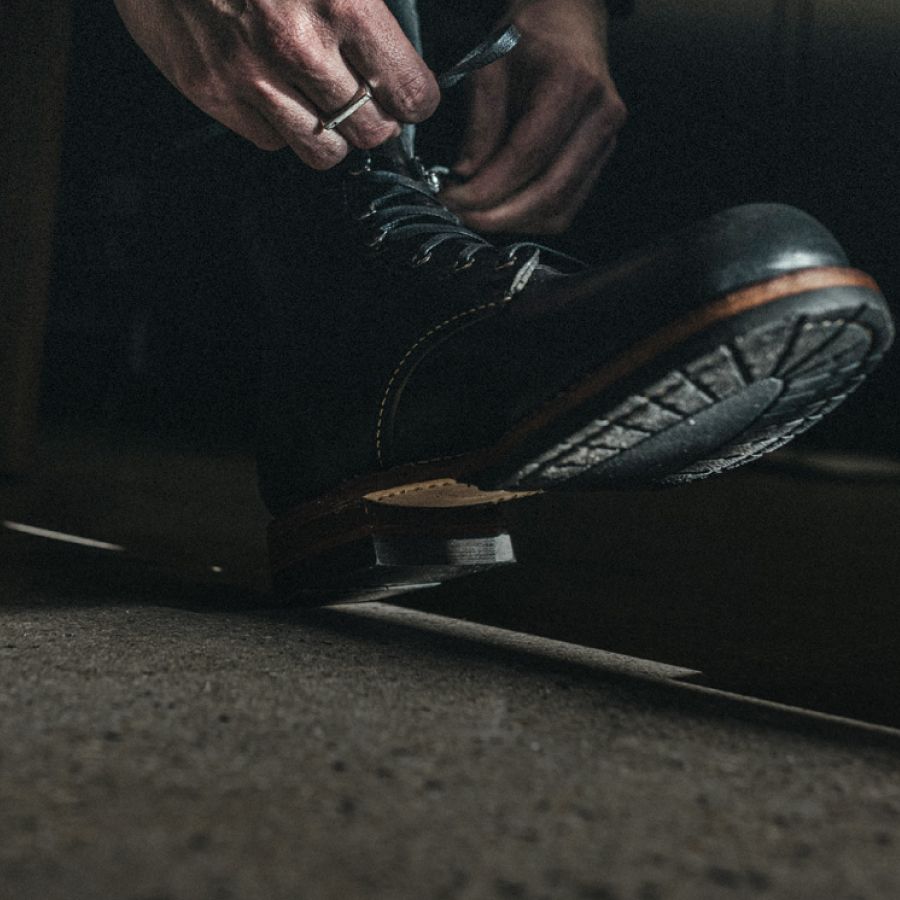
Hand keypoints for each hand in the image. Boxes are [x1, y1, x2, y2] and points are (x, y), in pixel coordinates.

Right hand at [113, 0, 440, 168]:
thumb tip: (395, 40)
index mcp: (342, 1)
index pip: (407, 90)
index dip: (416, 99)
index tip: (413, 96)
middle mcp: (298, 46)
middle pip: (371, 130)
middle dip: (380, 120)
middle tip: (373, 104)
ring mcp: (251, 74)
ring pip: (324, 151)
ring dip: (336, 136)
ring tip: (331, 110)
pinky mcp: (210, 89)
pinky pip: (271, 141)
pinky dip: (284, 128)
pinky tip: (282, 98)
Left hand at [441, 0, 626, 233]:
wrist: (567, 24)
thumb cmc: (526, 40)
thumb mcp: (488, 69)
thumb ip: (479, 125)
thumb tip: (466, 178)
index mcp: (572, 84)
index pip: (527, 156)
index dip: (486, 188)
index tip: (451, 198)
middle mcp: (600, 116)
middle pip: (549, 192)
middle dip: (499, 215)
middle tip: (461, 215)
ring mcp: (606, 140)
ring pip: (560, 209)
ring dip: (514, 222)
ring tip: (477, 214)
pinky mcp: (600, 159)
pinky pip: (567, 207)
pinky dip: (531, 218)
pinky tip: (503, 209)